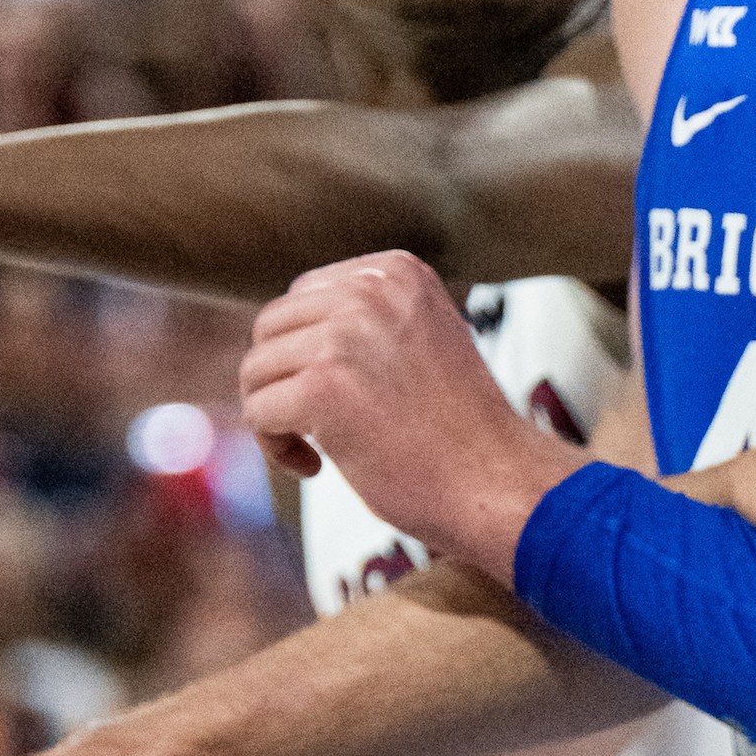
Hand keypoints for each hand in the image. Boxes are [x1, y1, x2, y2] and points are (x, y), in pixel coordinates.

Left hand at [239, 250, 580, 580]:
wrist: (499, 482)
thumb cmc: (463, 430)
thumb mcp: (423, 340)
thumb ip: (369, 320)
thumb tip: (291, 329)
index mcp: (398, 272)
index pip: (306, 294)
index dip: (307, 350)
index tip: (339, 392)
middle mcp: (370, 292)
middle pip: (271, 326)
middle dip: (283, 380)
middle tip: (317, 427)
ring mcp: (345, 337)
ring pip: (256, 369)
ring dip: (276, 414)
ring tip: (317, 449)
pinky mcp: (322, 388)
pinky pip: (258, 412)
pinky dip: (276, 447)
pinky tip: (315, 467)